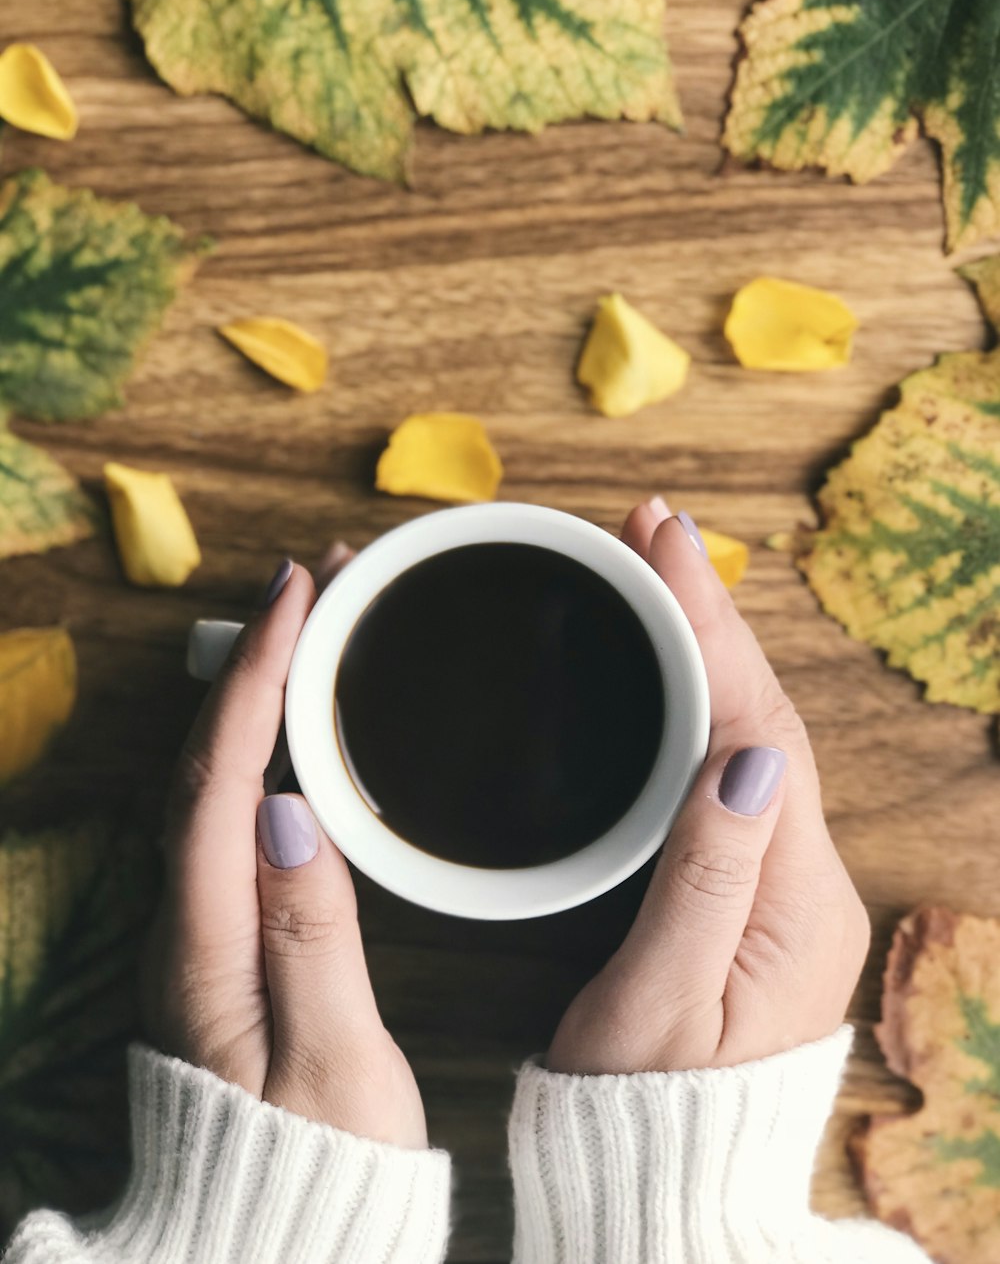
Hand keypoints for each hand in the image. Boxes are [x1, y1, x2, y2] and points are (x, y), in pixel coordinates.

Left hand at [143, 548, 427, 1147]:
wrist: (271, 1248)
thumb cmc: (315, 1173)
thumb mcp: (333, 1065)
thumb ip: (310, 936)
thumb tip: (289, 812)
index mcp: (209, 947)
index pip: (223, 778)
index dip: (259, 677)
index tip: (298, 595)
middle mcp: (186, 928)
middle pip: (205, 762)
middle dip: (255, 660)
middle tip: (316, 585)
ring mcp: (197, 934)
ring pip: (212, 784)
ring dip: (255, 696)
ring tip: (312, 632)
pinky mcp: (220, 944)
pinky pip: (227, 818)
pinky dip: (258, 751)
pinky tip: (296, 734)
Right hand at [547, 499, 870, 1074]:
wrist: (666, 1179)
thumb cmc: (647, 1107)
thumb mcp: (661, 1001)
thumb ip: (706, 878)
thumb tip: (747, 755)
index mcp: (793, 899)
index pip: (756, 728)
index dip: (710, 627)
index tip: (662, 542)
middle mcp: (802, 877)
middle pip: (762, 712)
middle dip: (709, 612)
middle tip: (652, 527)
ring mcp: (779, 880)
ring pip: (747, 731)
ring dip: (705, 644)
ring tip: (654, 569)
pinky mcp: (746, 884)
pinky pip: (726, 764)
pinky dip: (696, 698)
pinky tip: (666, 663)